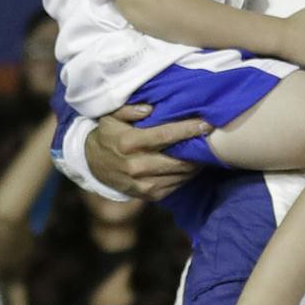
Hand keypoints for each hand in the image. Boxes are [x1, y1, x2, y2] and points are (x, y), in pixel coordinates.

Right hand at [87, 102, 205, 199]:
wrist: (92, 164)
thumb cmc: (107, 135)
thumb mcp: (111, 116)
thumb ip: (130, 109)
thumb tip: (150, 109)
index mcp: (130, 142)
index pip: (166, 135)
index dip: (189, 130)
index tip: (207, 123)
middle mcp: (137, 165)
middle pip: (178, 159)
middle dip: (198, 149)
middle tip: (211, 138)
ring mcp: (143, 183)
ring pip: (180, 175)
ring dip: (196, 164)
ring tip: (205, 151)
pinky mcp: (148, 195)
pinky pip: (175, 186)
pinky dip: (186, 176)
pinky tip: (191, 165)